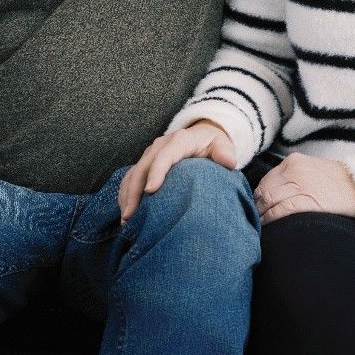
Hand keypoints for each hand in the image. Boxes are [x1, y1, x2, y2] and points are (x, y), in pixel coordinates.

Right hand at [118, 121, 235, 221]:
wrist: (201, 135)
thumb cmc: (212, 144)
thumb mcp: (221, 145)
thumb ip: (225, 152)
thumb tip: (229, 162)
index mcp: (179, 141)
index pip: (164, 156)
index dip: (156, 172)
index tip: (151, 191)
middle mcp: (160, 146)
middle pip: (143, 167)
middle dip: (135, 191)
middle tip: (131, 215)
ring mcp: (150, 154)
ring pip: (133, 174)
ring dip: (127, 196)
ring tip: (126, 220)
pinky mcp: (145, 163)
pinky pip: (130, 178)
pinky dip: (125, 194)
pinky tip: (126, 213)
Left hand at [254, 152, 354, 224]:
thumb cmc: (338, 182)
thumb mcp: (311, 170)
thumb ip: (291, 177)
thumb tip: (270, 195)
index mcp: (293, 161)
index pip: (265, 181)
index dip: (258, 198)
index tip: (258, 209)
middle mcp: (294, 170)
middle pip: (264, 191)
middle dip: (257, 208)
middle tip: (256, 221)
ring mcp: (301, 185)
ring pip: (269, 202)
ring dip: (262, 216)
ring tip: (261, 227)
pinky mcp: (308, 200)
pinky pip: (280, 211)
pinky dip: (271, 220)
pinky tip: (271, 227)